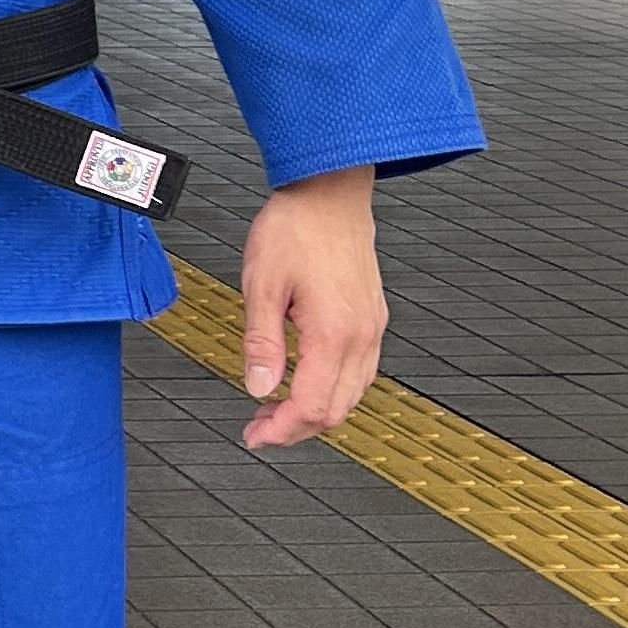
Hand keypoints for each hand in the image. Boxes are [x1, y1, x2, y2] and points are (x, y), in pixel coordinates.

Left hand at [239, 167, 385, 448]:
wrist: (330, 191)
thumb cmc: (296, 227)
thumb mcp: (262, 285)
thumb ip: (261, 343)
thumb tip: (259, 388)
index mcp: (334, 333)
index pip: (313, 407)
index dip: (282, 430)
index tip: (255, 436)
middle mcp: (361, 335)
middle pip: (337, 409)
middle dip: (297, 427)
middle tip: (259, 426)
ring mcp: (371, 327)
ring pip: (352, 394)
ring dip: (315, 410)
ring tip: (275, 407)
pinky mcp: (372, 316)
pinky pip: (360, 370)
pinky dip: (333, 388)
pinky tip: (305, 380)